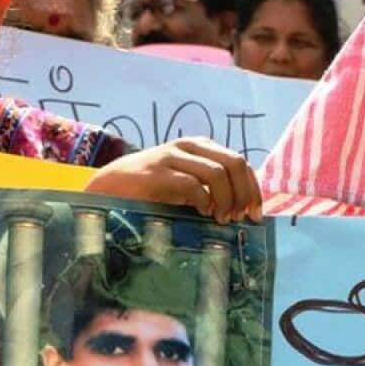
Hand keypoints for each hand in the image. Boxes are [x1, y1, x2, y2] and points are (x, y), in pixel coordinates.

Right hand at [85, 137, 262, 223]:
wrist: (109, 186)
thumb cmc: (153, 189)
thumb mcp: (188, 184)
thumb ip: (213, 188)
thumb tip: (245, 209)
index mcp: (202, 147)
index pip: (240, 163)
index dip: (253, 189)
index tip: (255, 214)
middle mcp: (190, 146)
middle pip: (235, 163)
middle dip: (244, 194)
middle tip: (239, 217)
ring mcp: (172, 156)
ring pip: (218, 173)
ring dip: (226, 200)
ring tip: (221, 219)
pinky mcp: (157, 173)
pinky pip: (192, 185)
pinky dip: (204, 201)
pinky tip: (202, 213)